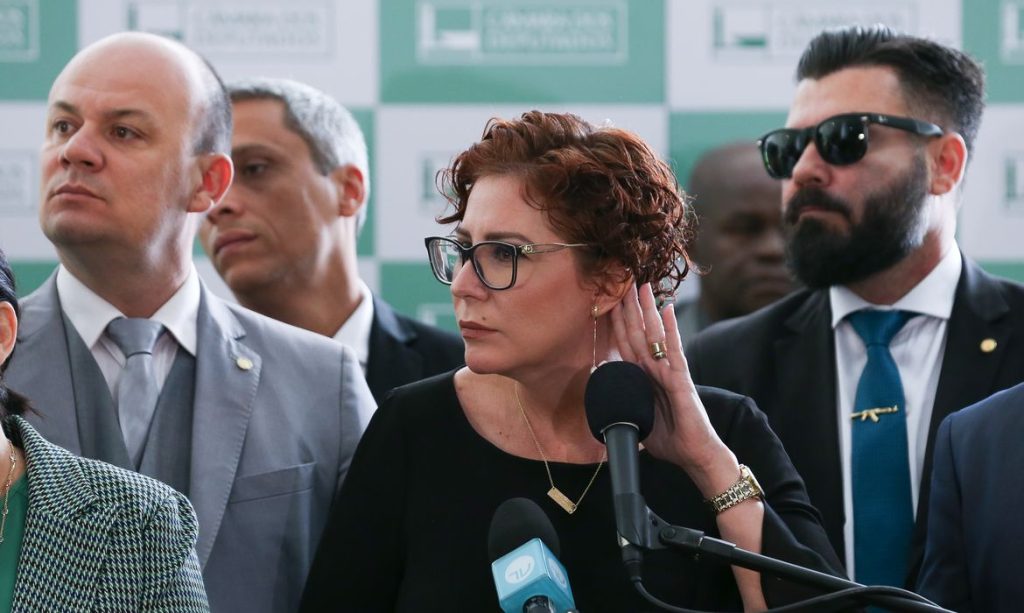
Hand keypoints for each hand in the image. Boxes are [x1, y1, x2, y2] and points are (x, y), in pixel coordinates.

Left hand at [609, 282, 736, 495]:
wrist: (695, 456)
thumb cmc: (670, 440)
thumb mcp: (637, 419)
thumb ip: (622, 404)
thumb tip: (601, 391)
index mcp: (644, 377)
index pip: (626, 344)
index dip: (617, 322)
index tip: (608, 301)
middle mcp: (656, 369)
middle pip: (639, 332)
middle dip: (629, 307)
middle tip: (622, 280)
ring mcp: (670, 372)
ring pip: (655, 335)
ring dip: (647, 310)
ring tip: (642, 286)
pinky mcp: (682, 380)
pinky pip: (674, 350)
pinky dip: (671, 329)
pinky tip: (668, 309)